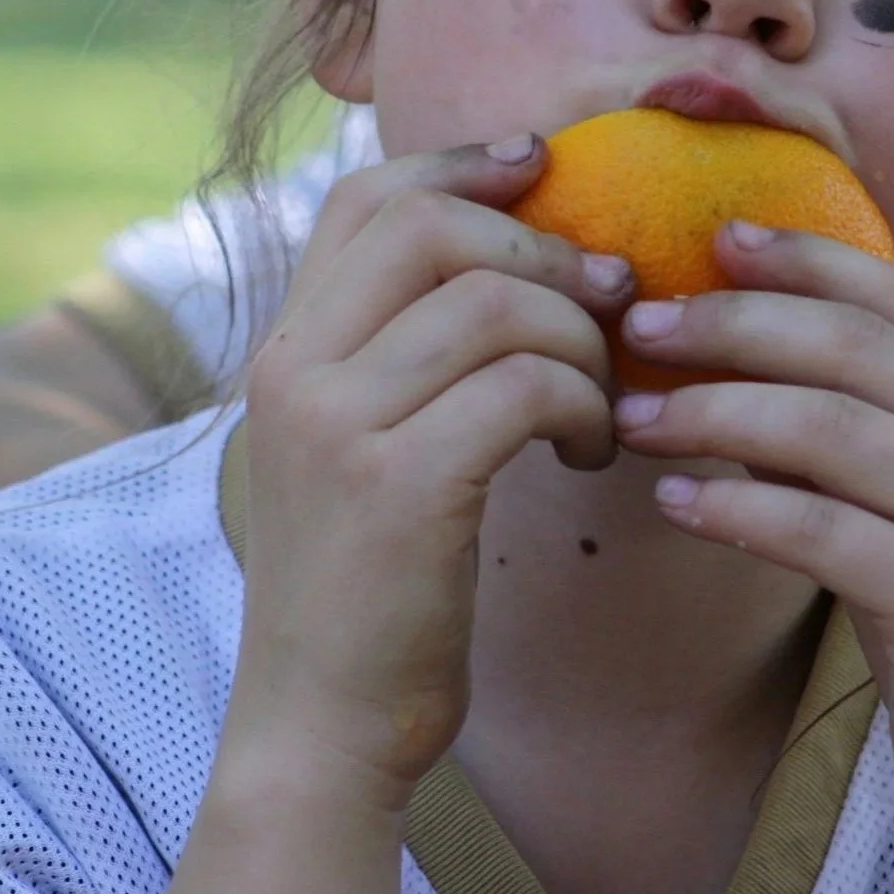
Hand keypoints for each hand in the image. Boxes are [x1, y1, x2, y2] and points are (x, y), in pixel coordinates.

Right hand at [224, 136, 635, 813]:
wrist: (321, 729)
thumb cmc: (367, 591)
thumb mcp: (356, 451)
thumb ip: (396, 357)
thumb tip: (509, 261)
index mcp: (284, 351)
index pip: (365, 198)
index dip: (464, 165)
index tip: (544, 165)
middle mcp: (293, 371)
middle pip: (433, 228)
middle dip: (545, 249)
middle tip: (610, 302)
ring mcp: (337, 426)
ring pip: (494, 303)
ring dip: (580, 342)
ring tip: (600, 406)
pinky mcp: (398, 486)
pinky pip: (526, 386)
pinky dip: (584, 406)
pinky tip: (591, 456)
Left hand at [610, 221, 893, 893]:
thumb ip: (859, 440)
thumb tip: (734, 368)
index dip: (806, 257)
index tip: (717, 237)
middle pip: (852, 348)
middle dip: (734, 324)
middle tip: (639, 325)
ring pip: (828, 430)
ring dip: (713, 412)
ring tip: (631, 416)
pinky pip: (821, 531)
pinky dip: (735, 509)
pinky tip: (673, 502)